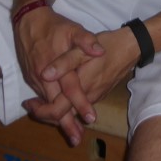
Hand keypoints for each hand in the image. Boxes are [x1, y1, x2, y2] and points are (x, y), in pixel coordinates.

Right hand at [12, 6, 104, 140]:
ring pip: (47, 104)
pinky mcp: (31, 78)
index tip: (91, 117)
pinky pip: (42, 98)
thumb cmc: (54, 25)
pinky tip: (58, 115)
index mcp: (55, 66)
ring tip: (72, 132)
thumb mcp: (73, 28)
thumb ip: (86, 41)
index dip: (80, 104)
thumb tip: (100, 51)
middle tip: (77, 138)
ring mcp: (35, 79)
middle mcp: (43, 77)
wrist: (28, 20)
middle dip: (66, 123)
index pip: (70, 90)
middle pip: (55, 105)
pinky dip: (50, 108)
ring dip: (57, 119)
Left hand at [22, 27, 137, 144]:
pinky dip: (67, 105)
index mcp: (82, 87)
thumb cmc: (107, 45)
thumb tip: (45, 74)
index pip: (57, 110)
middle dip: (46, 114)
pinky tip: (60, 97)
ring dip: (56, 110)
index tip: (28, 104)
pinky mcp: (100, 92)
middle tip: (31, 106)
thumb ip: (64, 62)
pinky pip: (80, 106)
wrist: (132, 46)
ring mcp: (96, 96)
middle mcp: (89, 96)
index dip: (41, 110)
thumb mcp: (83, 49)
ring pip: (72, 111)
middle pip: (63, 115)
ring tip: (40, 102)